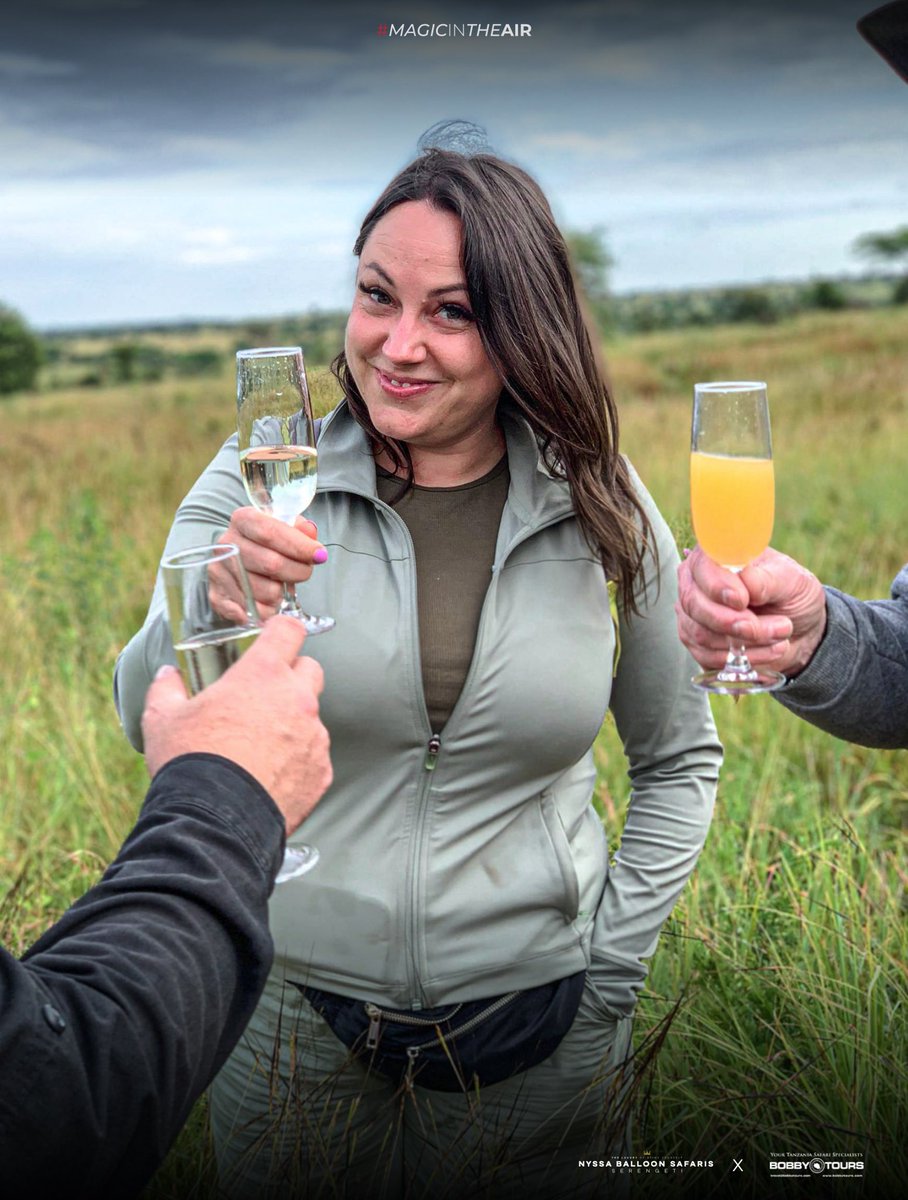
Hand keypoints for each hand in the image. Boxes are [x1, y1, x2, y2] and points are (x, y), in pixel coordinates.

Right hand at [141, 616, 331, 834]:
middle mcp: (297, 699)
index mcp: (263, 674)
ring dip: (293, 723)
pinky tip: (270, 776)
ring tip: (260, 747)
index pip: (289, 630)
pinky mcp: (322, 772)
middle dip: (292, 676)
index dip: (281, 632)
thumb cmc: (191, 763)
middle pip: (310, 669)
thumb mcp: (163, 719)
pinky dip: (298, 761)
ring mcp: (314, 737)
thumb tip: (168, 676)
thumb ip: (167, 689)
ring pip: (312, 717)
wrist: (215, 822)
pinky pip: (314, 757)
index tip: (271, 640)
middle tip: (263, 696)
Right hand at [217, 508, 326, 617]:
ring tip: (281, 586)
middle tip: (304, 572)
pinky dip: (264, 612)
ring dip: (281, 594)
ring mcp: (219, 570)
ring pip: (263, 591)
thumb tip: (309, 532)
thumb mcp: (285, 528)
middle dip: (297, 572)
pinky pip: (246, 611)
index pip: (270, 532)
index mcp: (243, 520)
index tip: (318, 555)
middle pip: (270, 564)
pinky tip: (270, 605)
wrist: (239, 556)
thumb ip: (300, 530)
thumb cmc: (268, 543)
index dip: (298, 545)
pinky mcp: (216, 595)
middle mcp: (227, 543)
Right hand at [676, 546, 827, 678]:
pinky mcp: (698, 644)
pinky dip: (743, 657)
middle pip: (694, 603)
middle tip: (774, 625)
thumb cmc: (791, 594)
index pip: (701, 566)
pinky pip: (709, 656)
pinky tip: (770, 650)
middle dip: (733, 621)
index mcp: (714, 557)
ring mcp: (692, 615)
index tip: (742, 600)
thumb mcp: (792, 580)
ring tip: (781, 634)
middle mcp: (695, 584)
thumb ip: (768, 579)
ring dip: (746, 641)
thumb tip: (748, 584)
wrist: (799, 628)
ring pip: (702, 633)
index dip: (717, 585)